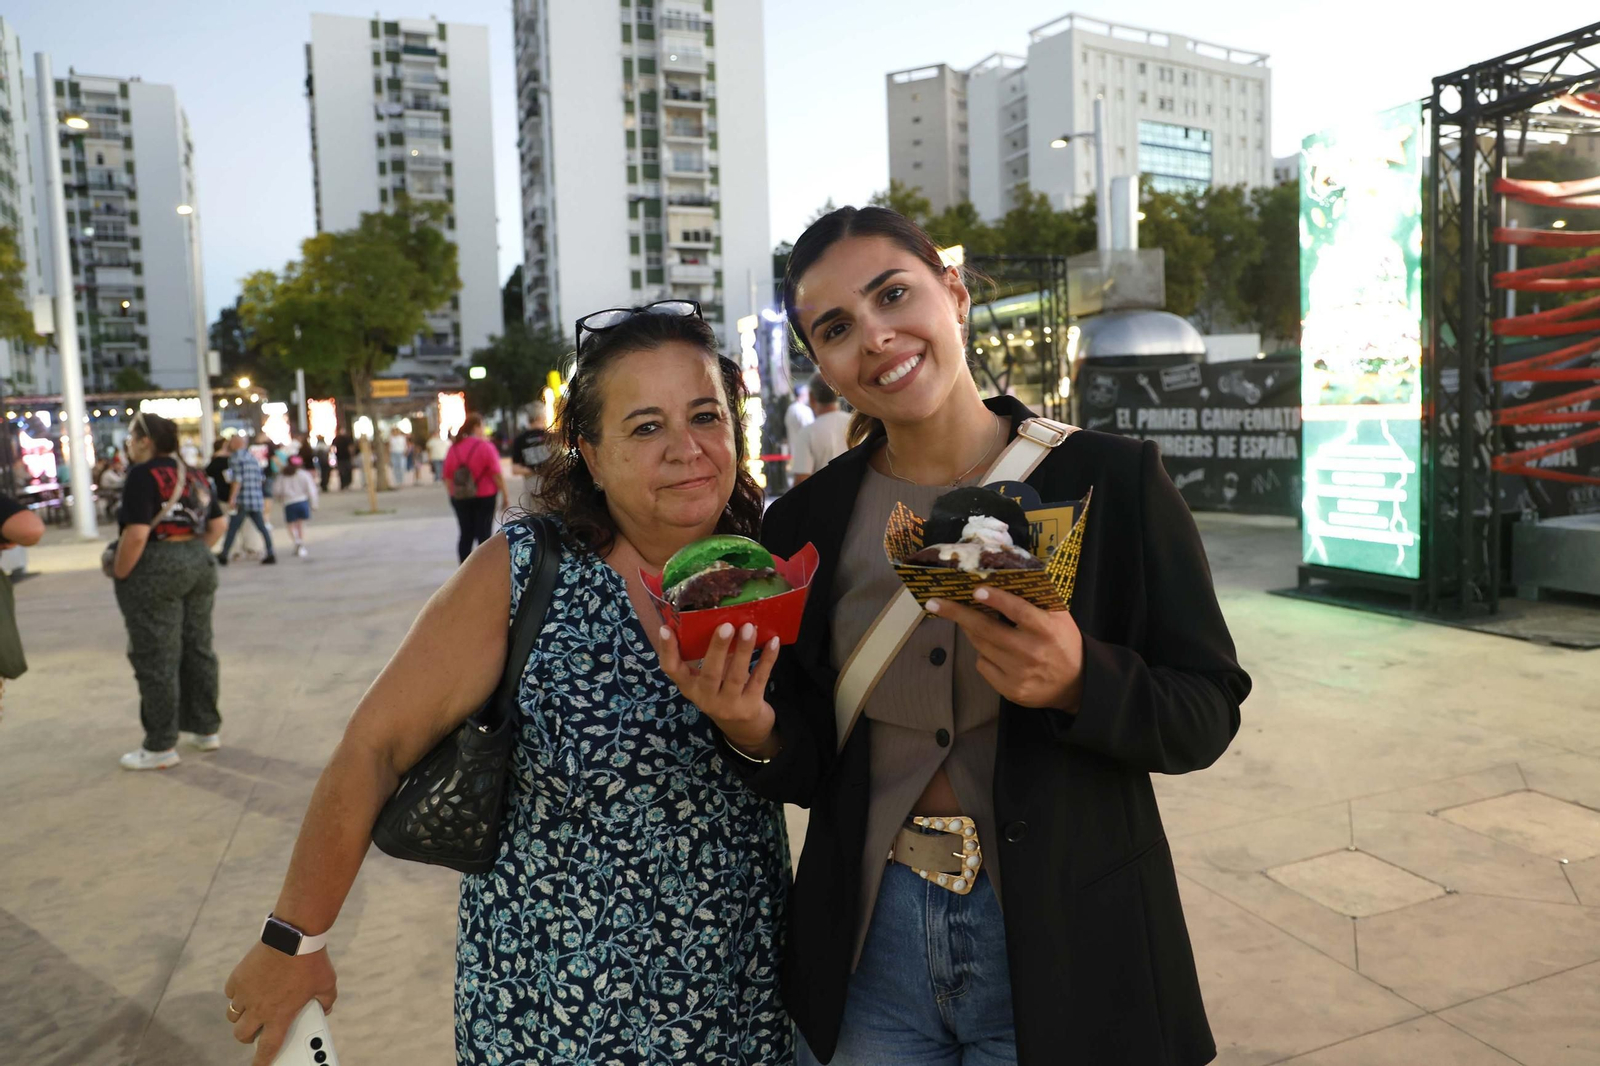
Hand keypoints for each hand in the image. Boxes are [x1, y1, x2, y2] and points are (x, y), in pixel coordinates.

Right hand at [224, 941, 337, 1064]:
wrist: (293, 937)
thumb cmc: (311, 962)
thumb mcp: (327, 985)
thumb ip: (326, 1001)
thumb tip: (325, 1007)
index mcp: (280, 1015)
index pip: (268, 1047)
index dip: (262, 1062)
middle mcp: (259, 1008)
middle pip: (242, 1035)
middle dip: (247, 1037)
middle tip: (257, 1030)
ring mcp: (245, 993)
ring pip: (233, 1016)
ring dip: (241, 1017)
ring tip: (251, 1009)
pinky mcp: (238, 977)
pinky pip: (230, 993)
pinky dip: (236, 994)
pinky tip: (247, 988)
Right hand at [657, 622, 780, 755]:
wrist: (744, 729)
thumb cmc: (722, 692)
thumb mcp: (707, 680)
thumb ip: (707, 656)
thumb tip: (717, 616)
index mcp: (689, 687)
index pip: (672, 669)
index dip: (667, 650)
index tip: (666, 629)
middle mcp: (705, 698)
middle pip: (709, 672)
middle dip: (717, 648)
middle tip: (726, 625)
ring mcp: (728, 705)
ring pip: (736, 675)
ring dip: (744, 650)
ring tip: (749, 628)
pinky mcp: (750, 707)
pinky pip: (759, 680)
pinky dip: (767, 660)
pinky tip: (773, 642)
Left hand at [927, 586, 1083, 712]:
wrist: (1076, 684)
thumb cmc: (1063, 641)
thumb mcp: (1059, 617)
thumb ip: (1036, 600)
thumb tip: (1003, 576)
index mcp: (1046, 629)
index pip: (1019, 611)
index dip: (997, 600)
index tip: (976, 590)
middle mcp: (1031, 652)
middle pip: (988, 630)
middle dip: (958, 614)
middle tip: (935, 602)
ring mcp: (1018, 674)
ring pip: (981, 646)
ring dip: (971, 631)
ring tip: (968, 620)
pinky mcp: (1010, 690)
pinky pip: (983, 666)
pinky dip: (983, 655)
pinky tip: (994, 651)